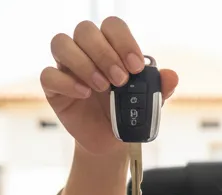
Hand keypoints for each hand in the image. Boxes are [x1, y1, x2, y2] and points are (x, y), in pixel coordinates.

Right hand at [39, 17, 178, 156]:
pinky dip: (67, 82)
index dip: (123, 40)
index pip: (111, 26)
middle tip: (120, 80)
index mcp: (110, 46)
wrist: (110, 140)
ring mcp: (66, 66)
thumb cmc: (127, 112)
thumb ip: (159, 87)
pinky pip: (49, 75)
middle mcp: (85, 50)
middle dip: (104, 53)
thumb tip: (172, 76)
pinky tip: (84, 94)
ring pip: (61, 43)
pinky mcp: (53, 87)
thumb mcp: (147, 102)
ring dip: (84, 63)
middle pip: (85, 30)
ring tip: (103, 87)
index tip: (136, 67)